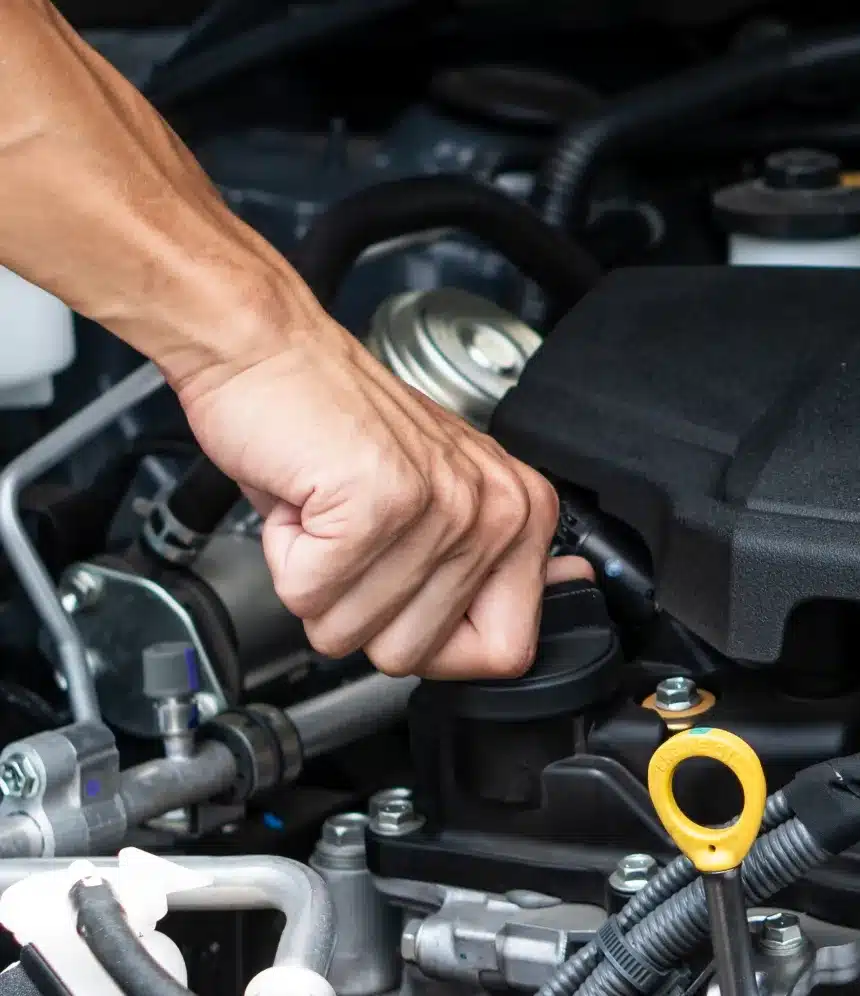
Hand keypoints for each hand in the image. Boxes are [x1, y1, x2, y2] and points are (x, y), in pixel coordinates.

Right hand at [178, 315, 592, 678]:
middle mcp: (493, 508)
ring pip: (353, 630)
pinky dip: (287, 556)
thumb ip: (482, 569)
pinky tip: (306, 501)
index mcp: (520, 511)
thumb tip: (532, 626)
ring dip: (316, 580)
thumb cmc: (335, 428)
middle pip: (414, 653)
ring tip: (328, 512)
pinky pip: (311, 593)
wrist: (268, 354)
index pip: (507, 651)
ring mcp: (440, 505)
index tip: (403, 601)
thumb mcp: (427, 504)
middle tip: (350, 537)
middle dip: (357, 610)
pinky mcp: (378, 502)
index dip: (436, 649)